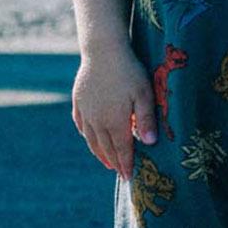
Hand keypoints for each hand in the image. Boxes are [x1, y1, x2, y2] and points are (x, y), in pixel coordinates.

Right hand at [72, 42, 158, 173]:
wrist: (103, 49)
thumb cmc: (129, 70)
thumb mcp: (144, 94)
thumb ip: (146, 119)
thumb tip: (149, 144)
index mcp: (115, 121)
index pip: (121, 150)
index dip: (126, 164)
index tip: (129, 177)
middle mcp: (97, 121)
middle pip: (106, 147)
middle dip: (114, 162)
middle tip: (120, 173)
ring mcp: (86, 111)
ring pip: (91, 139)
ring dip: (99, 152)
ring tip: (106, 162)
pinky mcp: (78, 101)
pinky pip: (81, 124)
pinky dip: (86, 135)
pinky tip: (90, 137)